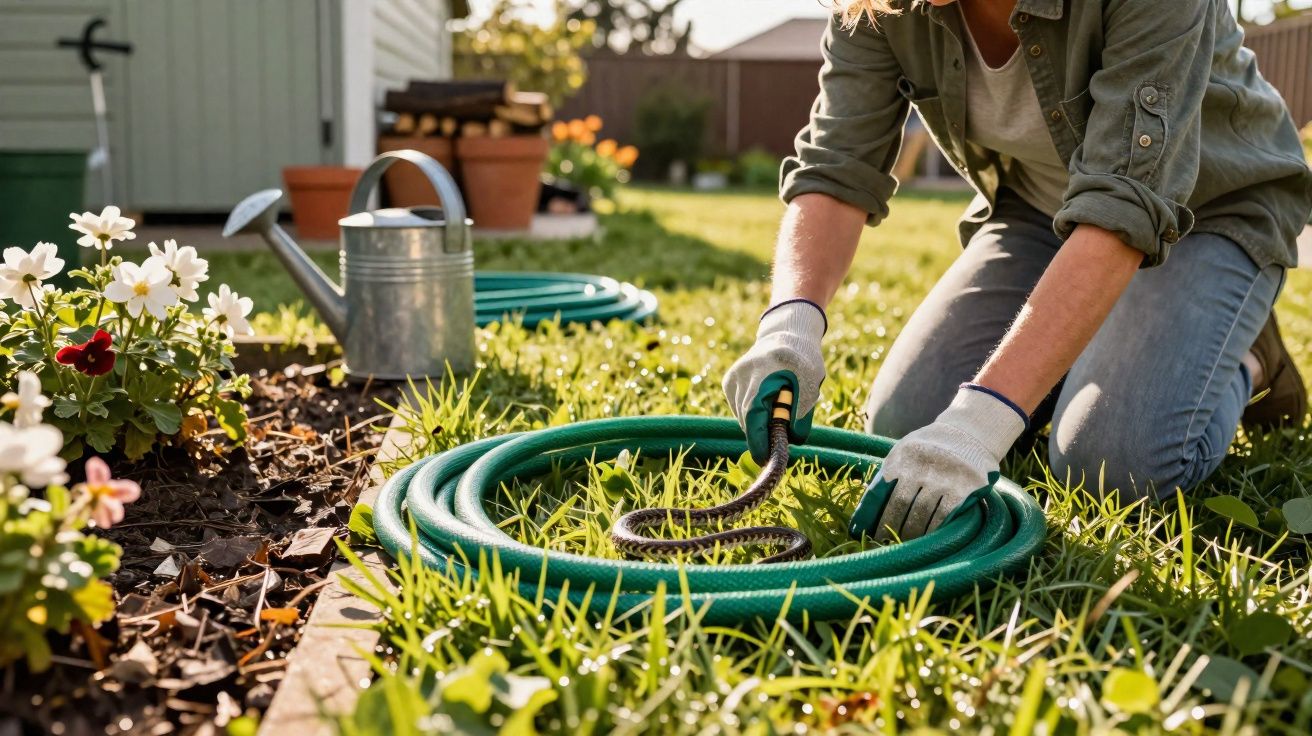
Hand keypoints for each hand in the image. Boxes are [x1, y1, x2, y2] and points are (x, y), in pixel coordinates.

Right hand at [723, 300, 826, 461]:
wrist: (787, 335)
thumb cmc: (804, 362)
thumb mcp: (812, 388)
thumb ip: (802, 415)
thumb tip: (791, 441)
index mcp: (766, 372)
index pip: (755, 414)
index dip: (758, 440)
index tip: (764, 459)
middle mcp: (744, 374)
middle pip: (747, 418)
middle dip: (761, 435)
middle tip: (777, 443)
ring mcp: (733, 377)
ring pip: (741, 415)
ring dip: (757, 424)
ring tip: (776, 414)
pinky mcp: (729, 380)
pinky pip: (738, 407)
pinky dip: (751, 414)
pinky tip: (765, 403)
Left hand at [850, 385, 1027, 541]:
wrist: (968, 433)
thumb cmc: (929, 448)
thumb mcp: (905, 450)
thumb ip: (890, 473)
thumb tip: (868, 509)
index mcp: (901, 458)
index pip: (879, 491)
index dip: (870, 514)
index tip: (864, 532)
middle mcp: (920, 466)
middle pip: (899, 505)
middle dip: (890, 527)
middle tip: (884, 543)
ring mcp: (942, 478)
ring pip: (921, 513)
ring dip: (911, 533)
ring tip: (904, 545)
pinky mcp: (963, 488)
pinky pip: (943, 516)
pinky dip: (933, 530)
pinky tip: (927, 539)